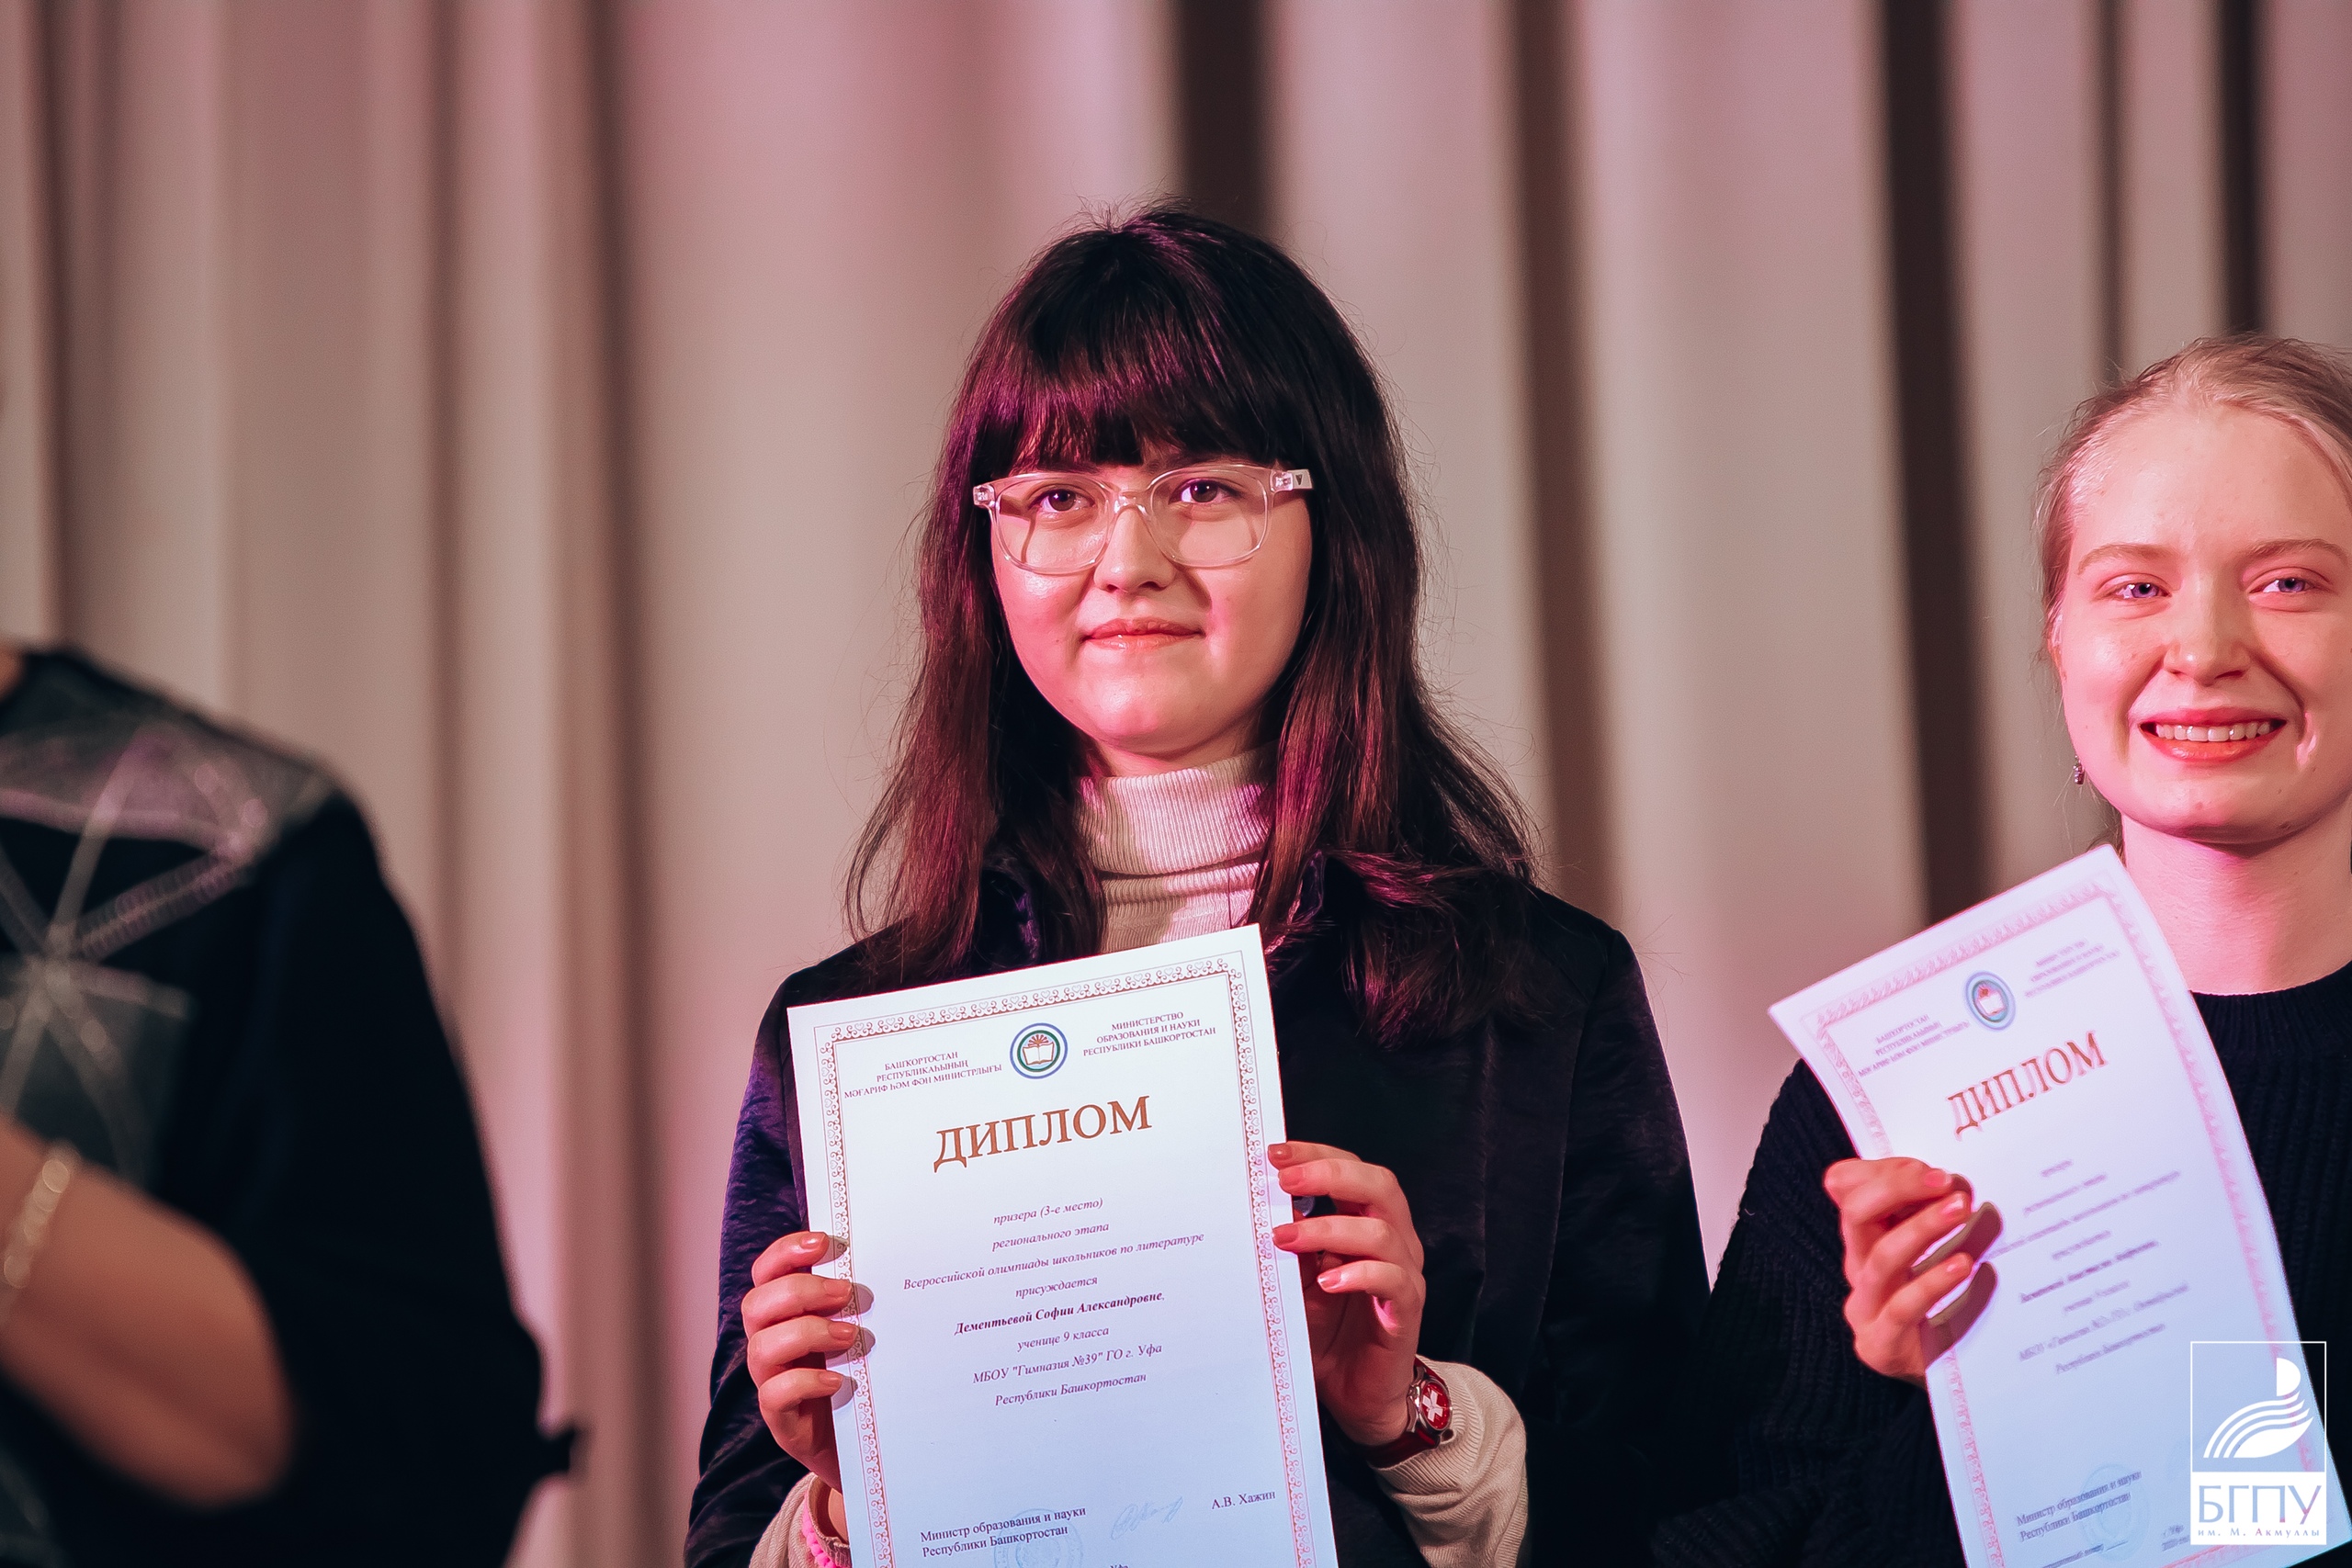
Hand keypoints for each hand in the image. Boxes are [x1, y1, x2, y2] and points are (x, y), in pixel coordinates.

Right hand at [743, 1230, 855, 1536]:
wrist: (867, 1445)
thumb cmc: (864, 1375)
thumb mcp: (860, 1331)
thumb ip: (860, 1300)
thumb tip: (891, 1257)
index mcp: (785, 1313)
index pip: (766, 1272)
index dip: (785, 1251)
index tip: (824, 1242)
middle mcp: (770, 1343)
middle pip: (756, 1305)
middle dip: (801, 1292)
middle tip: (848, 1293)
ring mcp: (771, 1381)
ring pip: (761, 1347)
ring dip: (807, 1333)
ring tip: (850, 1337)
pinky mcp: (781, 1419)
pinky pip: (774, 1394)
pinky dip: (805, 1382)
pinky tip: (838, 1382)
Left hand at [1268, 1142, 1425, 1446]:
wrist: (1357, 1395)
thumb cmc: (1327, 1332)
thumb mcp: (1297, 1281)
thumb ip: (1290, 1242)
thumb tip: (1261, 1203)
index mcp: (1368, 1222)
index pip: (1353, 1170)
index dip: (1317, 1155)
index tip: (1274, 1154)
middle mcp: (1394, 1241)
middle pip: (1379, 1185)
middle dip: (1330, 1175)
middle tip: (1285, 1181)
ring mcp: (1404, 1275)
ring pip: (1380, 1232)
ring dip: (1328, 1230)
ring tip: (1284, 1239)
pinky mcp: (1407, 1310)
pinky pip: (1392, 1281)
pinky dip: (1358, 1275)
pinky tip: (1326, 1283)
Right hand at [1823, 1158, 2001, 1386]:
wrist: (1943, 1377)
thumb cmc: (1942, 1306)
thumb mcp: (1931, 1251)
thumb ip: (1929, 1215)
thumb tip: (1954, 1182)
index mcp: (1862, 1238)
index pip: (1845, 1185)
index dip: (1885, 1170)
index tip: (1932, 1170)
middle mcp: (1855, 1267)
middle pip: (1855, 1214)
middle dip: (1899, 1187)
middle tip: (1946, 1180)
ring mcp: (1864, 1307)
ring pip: (1880, 1257)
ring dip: (1922, 1227)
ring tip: (1962, 1209)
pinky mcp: (1881, 1344)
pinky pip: (1903, 1307)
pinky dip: (1934, 1282)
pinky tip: (1964, 1266)